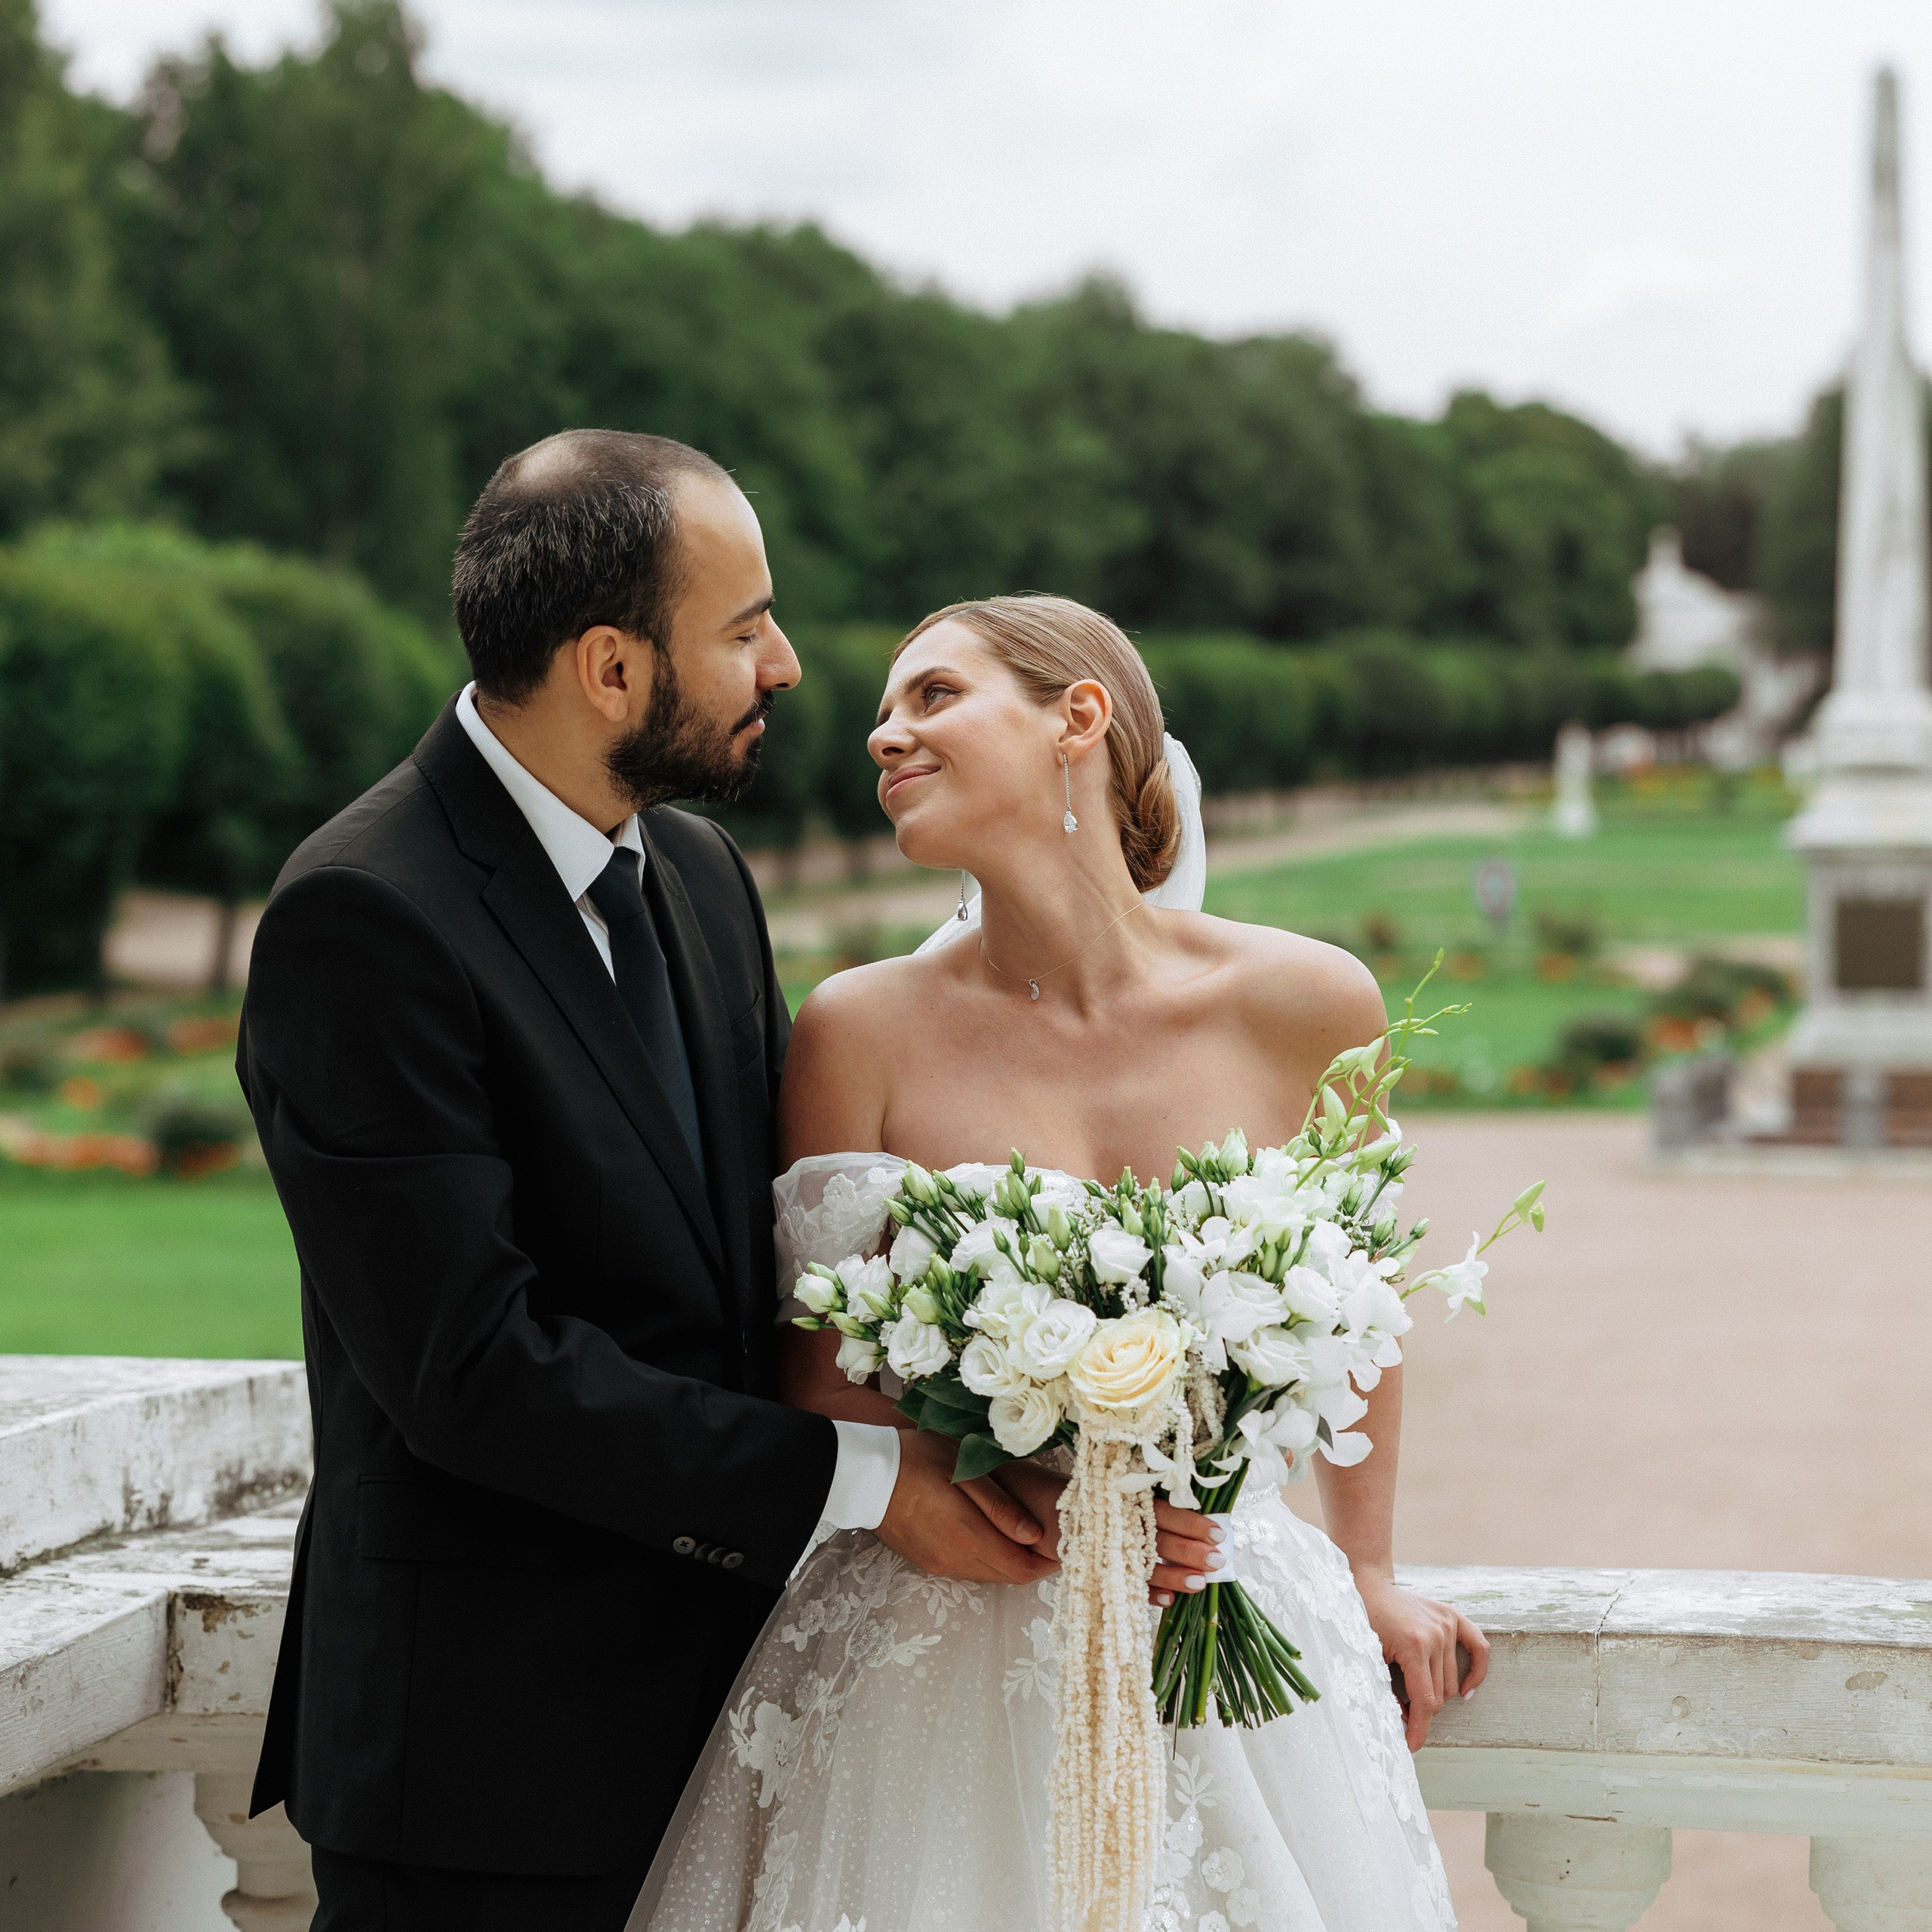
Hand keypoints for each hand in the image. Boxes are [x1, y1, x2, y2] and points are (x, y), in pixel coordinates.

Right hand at [875, 1429, 1059, 1586]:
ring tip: (1019, 1532)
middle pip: (1008, 1576)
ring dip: (1008, 1560)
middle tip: (1048, 1536)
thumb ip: (1000, 1507)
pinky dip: (985, 1558)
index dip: (1047, 1562)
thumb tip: (1035, 1535)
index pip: (1022, 1569)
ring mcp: (938, 1564)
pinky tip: (987, 1533)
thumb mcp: (965, 1471)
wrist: (864, 1474)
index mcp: (969, 1537)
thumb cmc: (918, 1460)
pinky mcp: (925, 1562)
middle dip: (1031, 1561)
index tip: (1062, 1542)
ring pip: (987, 1575)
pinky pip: (966, 1570)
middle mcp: (955, 1560)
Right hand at [990, 1462, 1223, 1605]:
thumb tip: (1182, 1507)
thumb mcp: (1099, 1482)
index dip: (1187, 1522)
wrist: (1017, 1501)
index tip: (1216, 1531)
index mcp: (1113, 1495)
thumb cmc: (1068, 1489)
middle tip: (1217, 1561)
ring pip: (1138, 1563)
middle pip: (1153, 1538)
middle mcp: (1105, 1521)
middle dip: (1187, 1552)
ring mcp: (1094, 1546)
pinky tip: (1165, 1600)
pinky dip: (1142, 1592)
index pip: (1157, 1509)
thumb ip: (1132, 1494)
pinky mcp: (1084, 1566)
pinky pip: (1117, 1583)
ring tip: (1200, 1584)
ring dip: (1171, 1575)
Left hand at [1356, 1574, 1489, 1750]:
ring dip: (1436, 1693)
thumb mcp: (1369, 1658)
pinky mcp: (1453, 1617)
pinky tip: (1467, 1691)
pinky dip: (1477, 1671)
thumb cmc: (1364, 1622)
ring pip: (1451, 1681)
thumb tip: (1404, 1720)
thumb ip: (1386, 1690)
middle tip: (1401, 1711)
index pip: (1425, 1701)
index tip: (1411, 1747)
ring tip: (1412, 1690)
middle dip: (1420, 1710)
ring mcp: (1446, 1625)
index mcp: (1413, 1646)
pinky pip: (1478, 1648)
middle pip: (1439, 1695)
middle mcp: (1435, 1635)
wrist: (1369, 1585)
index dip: (1418, 1730)